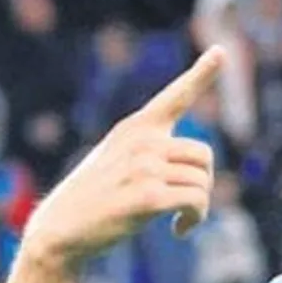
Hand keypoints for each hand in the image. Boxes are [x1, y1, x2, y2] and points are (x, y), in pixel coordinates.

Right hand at [22, 47, 223, 269]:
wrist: (60, 230)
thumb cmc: (94, 198)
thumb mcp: (116, 160)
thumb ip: (152, 152)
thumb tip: (197, 166)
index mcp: (135, 128)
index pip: (174, 96)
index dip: (201, 74)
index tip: (221, 51)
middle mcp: (141, 141)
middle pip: (204, 155)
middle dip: (203, 182)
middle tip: (186, 203)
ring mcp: (144, 167)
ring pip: (203, 182)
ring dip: (199, 207)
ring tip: (180, 219)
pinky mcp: (147, 197)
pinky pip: (196, 202)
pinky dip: (194, 219)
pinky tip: (178, 230)